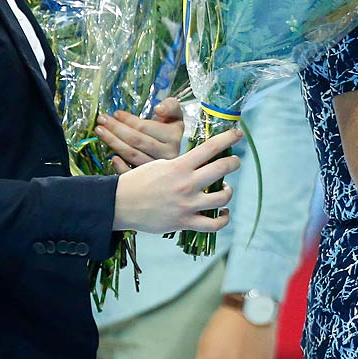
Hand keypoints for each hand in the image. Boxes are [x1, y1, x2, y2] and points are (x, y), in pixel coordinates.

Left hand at [94, 97, 185, 166]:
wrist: (174, 149)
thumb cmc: (169, 129)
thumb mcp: (174, 114)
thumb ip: (170, 106)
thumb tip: (158, 109)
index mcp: (173, 136)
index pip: (145, 127)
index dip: (128, 120)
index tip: (116, 113)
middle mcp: (167, 154)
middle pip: (136, 141)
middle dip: (116, 129)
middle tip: (102, 120)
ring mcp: (158, 168)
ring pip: (132, 155)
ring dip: (113, 143)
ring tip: (100, 131)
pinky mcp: (149, 177)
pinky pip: (133, 173)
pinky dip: (121, 167)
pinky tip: (112, 158)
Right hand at [111, 129, 240, 232]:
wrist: (120, 204)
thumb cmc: (138, 182)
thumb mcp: (159, 164)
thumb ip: (180, 164)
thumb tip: (198, 160)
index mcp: (180, 166)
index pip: (210, 147)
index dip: (228, 138)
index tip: (238, 134)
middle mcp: (187, 184)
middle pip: (223, 168)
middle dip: (233, 162)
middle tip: (234, 161)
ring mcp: (188, 205)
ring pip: (223, 197)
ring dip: (228, 191)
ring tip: (225, 189)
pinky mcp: (185, 223)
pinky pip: (214, 224)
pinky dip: (223, 219)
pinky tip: (223, 213)